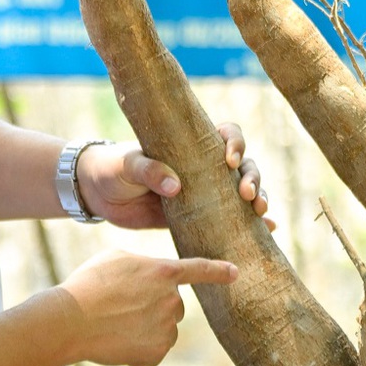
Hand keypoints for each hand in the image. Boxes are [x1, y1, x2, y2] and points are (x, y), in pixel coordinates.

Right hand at [56, 250, 237, 365]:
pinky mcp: (157, 352)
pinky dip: (138, 350)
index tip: (235, 273)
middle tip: (121, 307)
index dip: (219, 271)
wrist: (72, 320)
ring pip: (163, 329)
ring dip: (145, 328)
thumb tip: (151, 279)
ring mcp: (167, 329)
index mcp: (164, 272)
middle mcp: (172, 301)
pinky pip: (153, 351)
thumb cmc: (89, 284)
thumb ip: (143, 265)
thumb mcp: (116, 259)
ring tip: (115, 324)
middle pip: (173, 305)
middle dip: (153, 306)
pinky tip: (117, 342)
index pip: (200, 270)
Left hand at [74, 122, 273, 230]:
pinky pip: (229, 220)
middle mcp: (203, 166)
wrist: (96, 194)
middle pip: (243, 165)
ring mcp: (203, 192)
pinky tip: (269, 230)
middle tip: (248, 195)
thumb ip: (149, 170)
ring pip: (241, 192)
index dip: (235, 143)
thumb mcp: (128, 164)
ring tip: (262, 214)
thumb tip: (176, 187)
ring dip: (258, 199)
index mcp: (190, 145)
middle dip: (253, 177)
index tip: (228, 160)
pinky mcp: (197, 217)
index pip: (225, 134)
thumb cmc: (112, 167)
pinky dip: (251, 224)